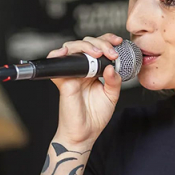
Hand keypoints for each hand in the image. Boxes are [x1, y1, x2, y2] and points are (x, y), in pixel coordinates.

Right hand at [49, 33, 123, 148]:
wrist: (84, 134)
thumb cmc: (95, 117)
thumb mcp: (111, 96)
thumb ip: (114, 80)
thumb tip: (111, 66)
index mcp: (94, 71)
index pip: (98, 48)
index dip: (107, 40)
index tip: (118, 42)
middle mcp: (82, 69)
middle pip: (86, 44)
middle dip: (100, 43)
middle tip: (111, 53)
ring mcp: (71, 74)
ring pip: (72, 48)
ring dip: (85, 46)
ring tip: (98, 54)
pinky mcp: (62, 81)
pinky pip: (56, 64)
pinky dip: (58, 55)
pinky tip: (68, 53)